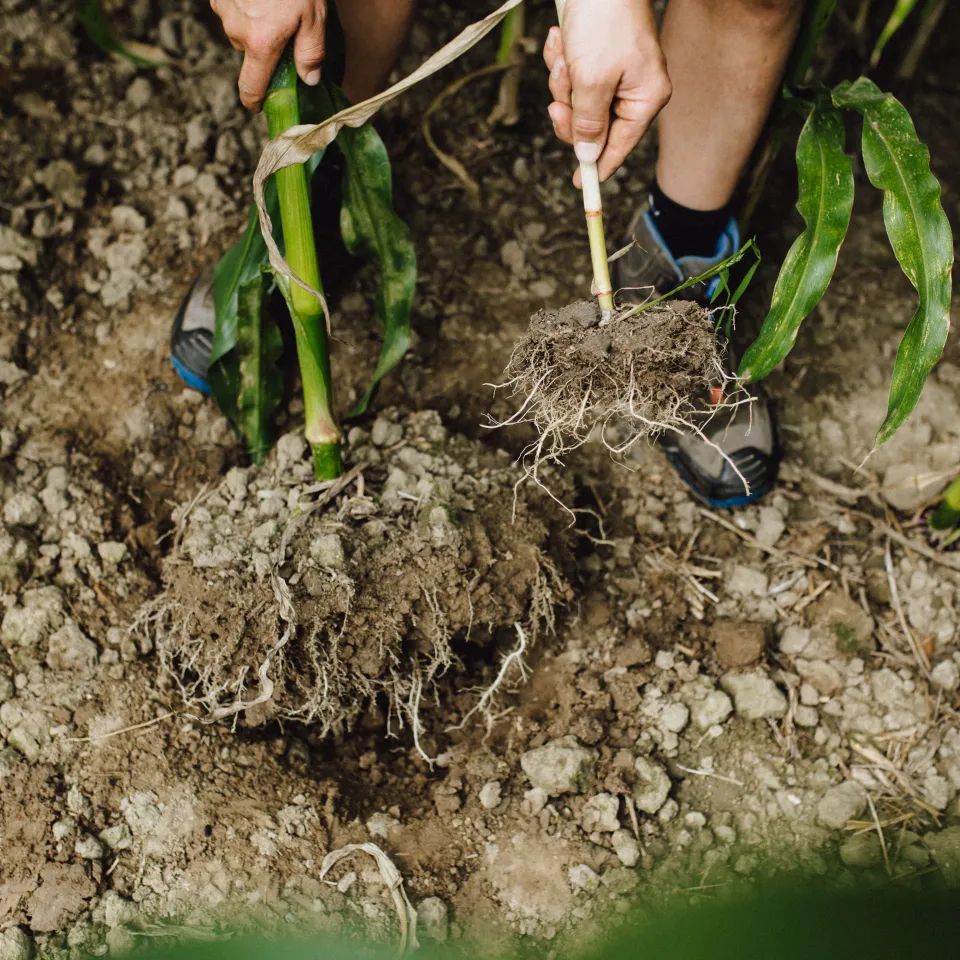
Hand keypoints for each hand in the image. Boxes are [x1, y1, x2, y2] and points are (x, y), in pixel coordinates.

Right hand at [210, 0, 326, 110]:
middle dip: (264, 49)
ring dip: (254, 24)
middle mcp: (236, 30)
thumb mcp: (314, 17)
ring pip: (239, 29)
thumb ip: (311, 53)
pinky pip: (231, 8)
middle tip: (285, 30)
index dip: (255, 102)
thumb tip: (309, 79)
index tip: (260, 105)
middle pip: (248, 54)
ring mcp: (223, 9)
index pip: (250, 89)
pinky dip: (245, 5)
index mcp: (260, 44)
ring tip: (273, 4)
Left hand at [543, 0, 670, 184]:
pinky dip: (561, 62)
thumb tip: (588, 156)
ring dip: (562, 81)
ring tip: (564, 54)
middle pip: (592, 128)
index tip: (579, 186)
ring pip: (576, 102)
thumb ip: (589, 123)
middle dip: (569, 111)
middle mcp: (634, 90)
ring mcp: (615, 74)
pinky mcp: (596, 58)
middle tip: (557, 103)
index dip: (596, 168)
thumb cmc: (604, 21)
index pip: (619, 147)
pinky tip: (562, 41)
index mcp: (645, 100)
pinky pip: (571, 77)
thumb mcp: (592, 80)